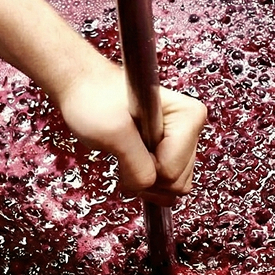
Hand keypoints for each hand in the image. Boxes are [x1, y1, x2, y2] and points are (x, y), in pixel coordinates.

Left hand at [56, 62, 206, 205]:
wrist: (84, 89)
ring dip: (146, 178)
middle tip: (125, 149)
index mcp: (188, 116)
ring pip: (174, 185)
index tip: (128, 143)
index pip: (173, 171)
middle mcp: (191, 128)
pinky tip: (132, 159)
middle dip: (148, 175)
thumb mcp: (113, 133)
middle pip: (178, 181)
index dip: (145, 165)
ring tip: (127, 153)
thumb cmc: (94, 100)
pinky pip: (167, 183)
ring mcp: (182, 141)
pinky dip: (146, 178)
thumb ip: (137, 165)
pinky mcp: (171, 150)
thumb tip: (149, 185)